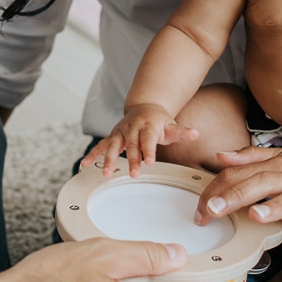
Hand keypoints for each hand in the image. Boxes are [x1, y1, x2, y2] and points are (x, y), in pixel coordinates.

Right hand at [81, 103, 199, 177]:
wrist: (144, 106)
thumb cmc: (159, 120)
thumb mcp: (171, 125)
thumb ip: (182, 132)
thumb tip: (196, 134)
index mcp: (147, 125)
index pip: (148, 139)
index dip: (149, 150)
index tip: (150, 162)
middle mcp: (132, 128)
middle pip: (131, 145)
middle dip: (132, 160)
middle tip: (134, 174)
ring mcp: (120, 132)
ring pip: (113, 146)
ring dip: (109, 159)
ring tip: (106, 172)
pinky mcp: (112, 136)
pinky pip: (101, 146)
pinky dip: (92, 155)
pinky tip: (85, 165)